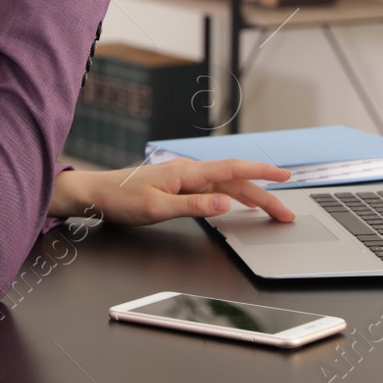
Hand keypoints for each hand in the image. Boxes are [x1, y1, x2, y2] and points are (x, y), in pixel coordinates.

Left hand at [53, 159, 294, 224]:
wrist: (97, 195)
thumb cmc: (121, 200)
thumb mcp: (157, 208)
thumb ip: (193, 206)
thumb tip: (225, 203)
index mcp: (187, 172)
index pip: (233, 169)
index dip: (262, 172)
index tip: (285, 177)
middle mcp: (189, 171)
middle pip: (235, 180)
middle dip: (264, 195)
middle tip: (286, 213)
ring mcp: (185, 178)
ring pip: (227, 185)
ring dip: (250, 196)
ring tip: (271, 210)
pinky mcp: (179, 186)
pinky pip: (214, 188)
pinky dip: (232, 196)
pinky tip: (238, 203)